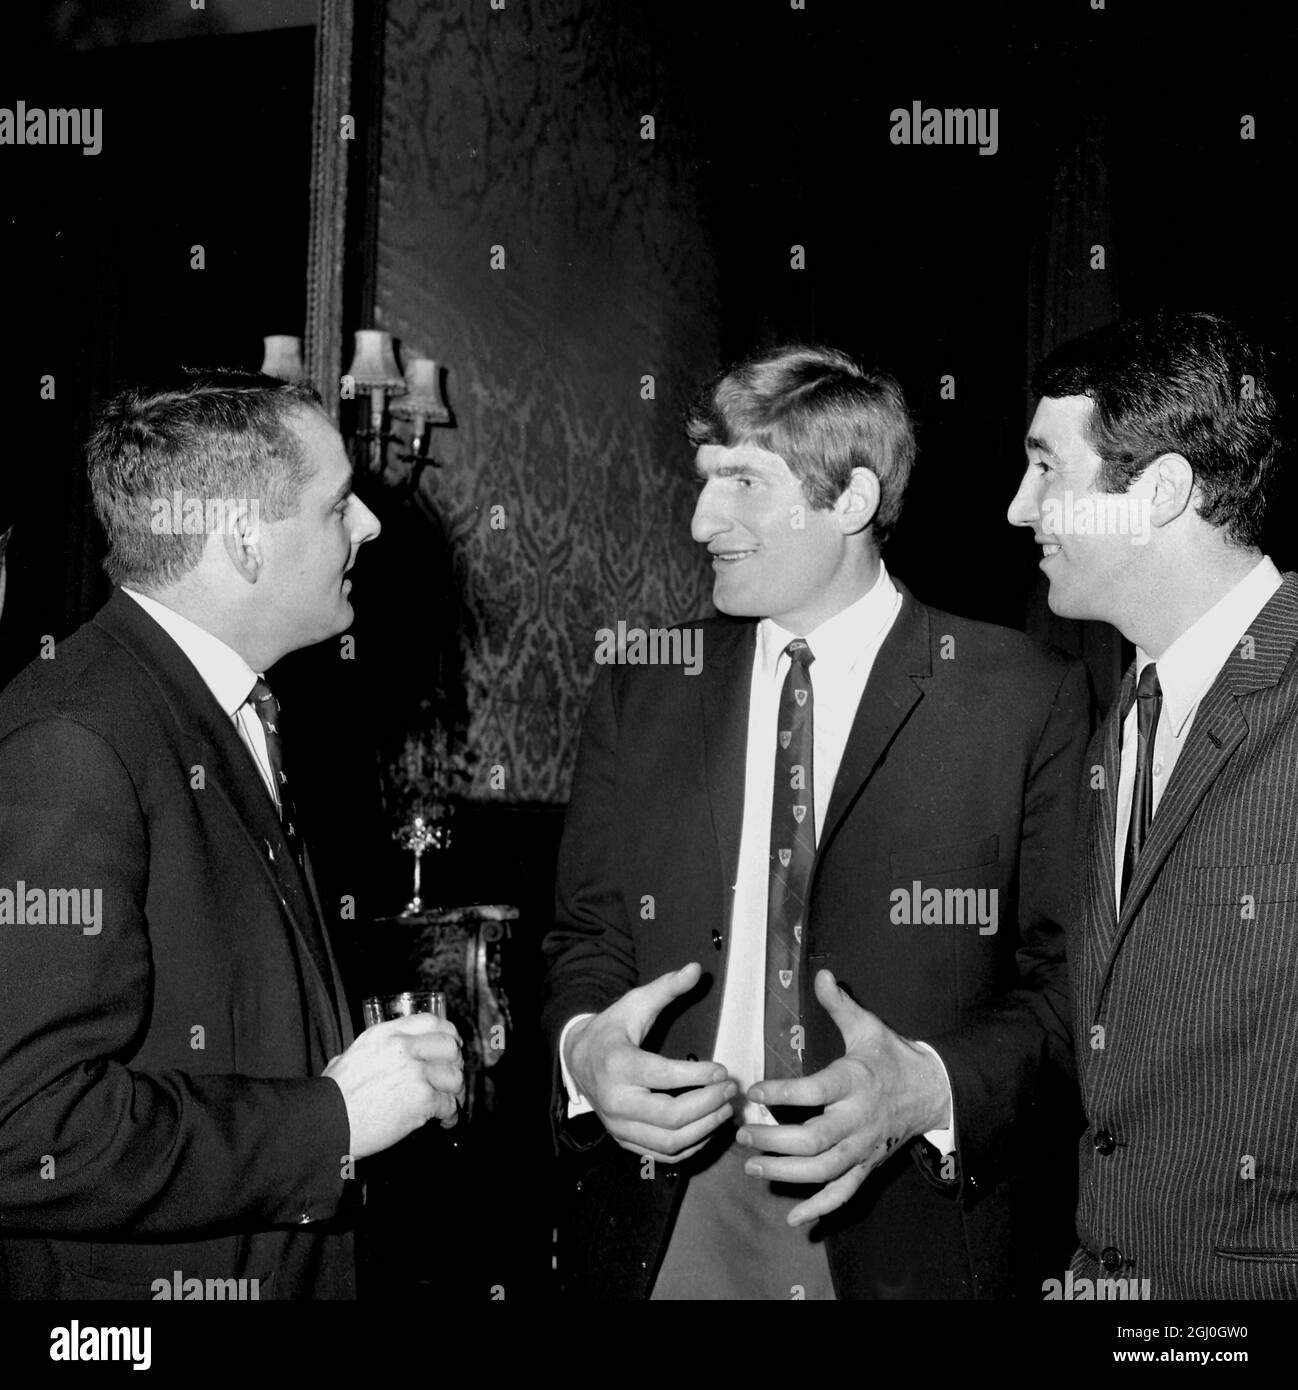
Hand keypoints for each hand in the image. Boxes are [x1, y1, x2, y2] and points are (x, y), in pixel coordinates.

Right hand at [323, 1013, 464, 1158]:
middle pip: (449, 1046)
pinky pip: (449, 1104)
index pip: (432, 1021)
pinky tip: (444, 1120)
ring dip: (454, 1091)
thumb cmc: (331, 1097)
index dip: (448, 1034)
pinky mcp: (421, 1098)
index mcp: (385, 1034)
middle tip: (451, 1077)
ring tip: (448, 1102)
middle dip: (455, 1063)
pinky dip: (450, 1115)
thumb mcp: (347, 1058)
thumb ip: (369, 1052)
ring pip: (454, 1076)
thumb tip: (375, 1057)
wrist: (325, 1123)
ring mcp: (414, 1072)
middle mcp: (403, 1048)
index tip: (451, 1045)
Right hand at [565, 962, 738, 1162]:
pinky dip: (690, 1147)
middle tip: (730, 1090)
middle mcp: (616, 1100)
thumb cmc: (610, 1030)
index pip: (662, 1076)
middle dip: (707, 1104)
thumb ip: (666, 988)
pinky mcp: (624, 1140)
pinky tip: (708, 1128)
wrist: (577, 1060)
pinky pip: (662, 1154)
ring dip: (704, 1129)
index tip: (722, 1070)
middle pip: (669, 1116)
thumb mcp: (634, 1003)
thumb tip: (696, 969)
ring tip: (725, 1109)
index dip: (697, 1075)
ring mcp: (619, 1125)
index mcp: (618, 1065)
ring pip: (668, 1142)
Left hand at [737, 970, 949, 1225]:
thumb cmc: (892, 1057)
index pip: (814, 1091)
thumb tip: (822, 973)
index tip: (753, 1090)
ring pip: (823, 1171)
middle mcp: (857, 1119)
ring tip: (753, 1167)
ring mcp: (862, 1147)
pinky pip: (844, 1194)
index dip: (782, 1092)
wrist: (933, 1092)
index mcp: (853, 1082)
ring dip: (786, 1174)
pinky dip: (820, 1209)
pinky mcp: (867, 1166)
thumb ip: (840, 1004)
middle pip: (814, 1140)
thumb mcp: (868, 1026)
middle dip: (774, 1141)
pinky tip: (794, 1219)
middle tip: (742, 1134)